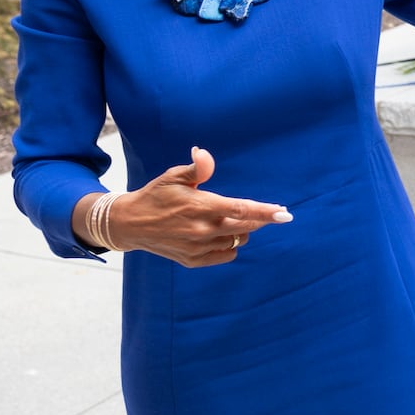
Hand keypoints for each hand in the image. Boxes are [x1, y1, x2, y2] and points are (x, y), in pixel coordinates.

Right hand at [74, 146, 292, 266]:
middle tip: (270, 213)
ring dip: (242, 231)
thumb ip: (196, 169)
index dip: (265, 212)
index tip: (285, 214)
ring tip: (231, 220)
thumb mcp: (173, 177)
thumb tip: (203, 153)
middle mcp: (201, 230)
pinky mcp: (192, 260)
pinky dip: (230, 246)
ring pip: (237, 241)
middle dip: (260, 220)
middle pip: (245, 228)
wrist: (130, 224)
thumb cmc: (156, 195)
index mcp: (201, 207)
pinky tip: (221, 235)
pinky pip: (225, 255)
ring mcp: (197, 247)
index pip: (241, 210)